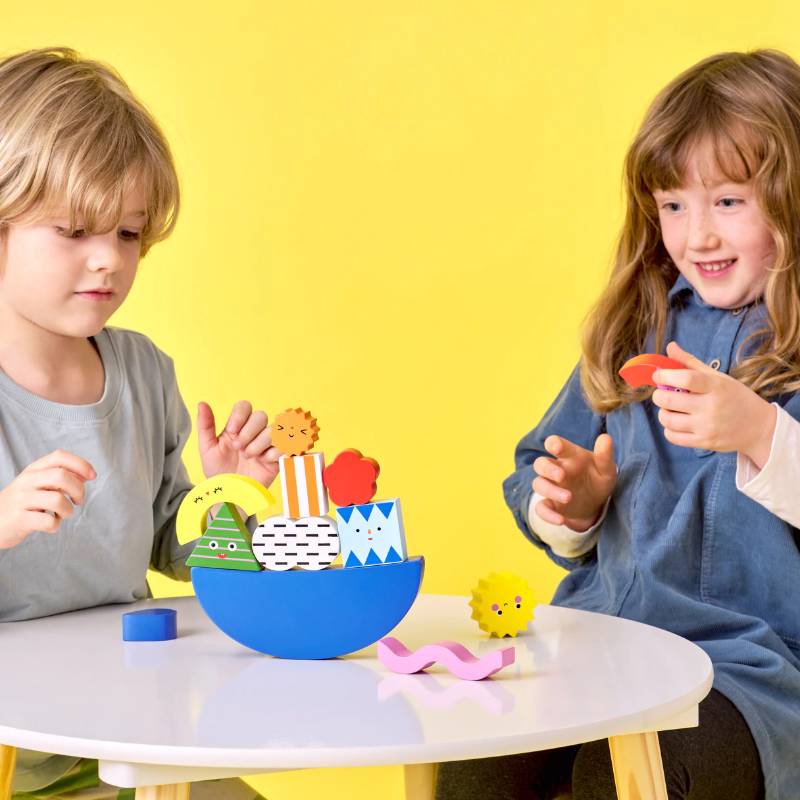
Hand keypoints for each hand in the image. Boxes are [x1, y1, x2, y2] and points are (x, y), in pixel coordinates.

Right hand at [0, 450, 95, 548]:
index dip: (80, 464)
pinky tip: (50, 524)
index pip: (60, 456)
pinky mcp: (19, 519)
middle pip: (61, 476)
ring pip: (57, 499)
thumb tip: (87, 475)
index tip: (92, 476)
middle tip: (78, 501)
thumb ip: (60, 477)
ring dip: (68, 510)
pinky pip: (48, 521)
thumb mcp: (38, 484)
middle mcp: (26, 481)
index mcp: (33, 470)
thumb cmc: (23, 503)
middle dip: (78, 489)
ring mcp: (21, 500)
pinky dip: (56, 525)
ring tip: (62, 514)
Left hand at [197, 401, 280, 487]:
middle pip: (261, 415)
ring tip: (249, 457)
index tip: (230, 433)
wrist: (228, 494)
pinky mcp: (277, 458)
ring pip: (273, 430)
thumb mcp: (207, 449)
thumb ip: (205, 425)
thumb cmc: (218, 472)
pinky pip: (284, 446)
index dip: (239, 416)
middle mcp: (254, 433)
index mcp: (238, 427)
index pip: (244, 406)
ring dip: (258, 443)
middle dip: (248, 431)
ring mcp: (267, 445)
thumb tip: (202, 403)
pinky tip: (262, 462)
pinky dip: (272, 453)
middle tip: (238, 448)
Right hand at [531, 433, 616, 531]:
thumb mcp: (606, 469)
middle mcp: (556, 470)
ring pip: (538, 484)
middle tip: (561, 476)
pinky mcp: (551, 504)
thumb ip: (605, 455)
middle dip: (547, 469)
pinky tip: (561, 521)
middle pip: (540, 464)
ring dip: (551, 491)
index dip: (552, 444)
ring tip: (569, 497)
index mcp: (568, 456)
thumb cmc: (599, 479)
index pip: (554, 443)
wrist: (596, 503)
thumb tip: (605, 438)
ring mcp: (551, 487)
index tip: (556, 447)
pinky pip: (541, 508)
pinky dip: (547, 515)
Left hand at [651, 341, 776, 467]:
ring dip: (662, 412)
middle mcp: (711, 407)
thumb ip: (691, 362)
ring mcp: (707, 427)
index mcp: (716, 387)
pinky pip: (673, 437)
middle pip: (670, 400)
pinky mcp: (704, 442)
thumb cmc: (735, 397)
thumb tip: (670, 346)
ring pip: (668, 419)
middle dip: (658, 395)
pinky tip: (675, 422)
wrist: (759, 427)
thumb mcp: (718, 377)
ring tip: (669, 408)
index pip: (686, 378)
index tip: (658, 375)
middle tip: (661, 393)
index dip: (665, 376)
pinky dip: (668, 429)